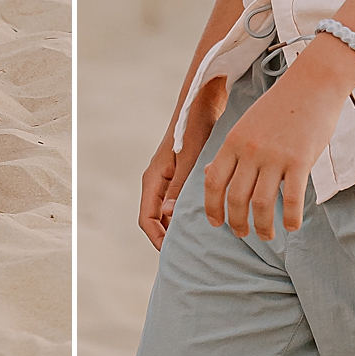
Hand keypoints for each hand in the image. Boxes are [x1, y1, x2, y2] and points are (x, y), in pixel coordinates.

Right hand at [138, 77, 225, 248]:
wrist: (203, 100)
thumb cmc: (196, 126)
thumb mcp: (189, 158)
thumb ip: (179, 186)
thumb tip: (169, 216)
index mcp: (153, 178)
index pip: (147, 218)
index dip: (158, 239)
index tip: (175, 254)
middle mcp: (158, 180)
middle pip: (156, 219)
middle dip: (169, 238)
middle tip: (191, 255)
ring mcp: (169, 177)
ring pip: (168, 212)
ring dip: (179, 227)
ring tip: (200, 242)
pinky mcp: (182, 173)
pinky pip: (179, 202)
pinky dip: (188, 214)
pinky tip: (207, 220)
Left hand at [201, 38, 354, 239]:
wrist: (313, 82)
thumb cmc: (281, 106)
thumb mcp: (247, 124)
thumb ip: (232, 150)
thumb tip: (212, 174)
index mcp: (233, 140)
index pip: (213, 181)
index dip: (212, 207)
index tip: (217, 223)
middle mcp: (250, 150)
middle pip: (236, 199)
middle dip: (237, 223)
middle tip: (244, 234)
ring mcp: (274, 155)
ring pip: (261, 204)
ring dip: (263, 227)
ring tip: (267, 235)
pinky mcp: (300, 160)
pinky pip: (291, 200)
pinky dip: (290, 219)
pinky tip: (292, 226)